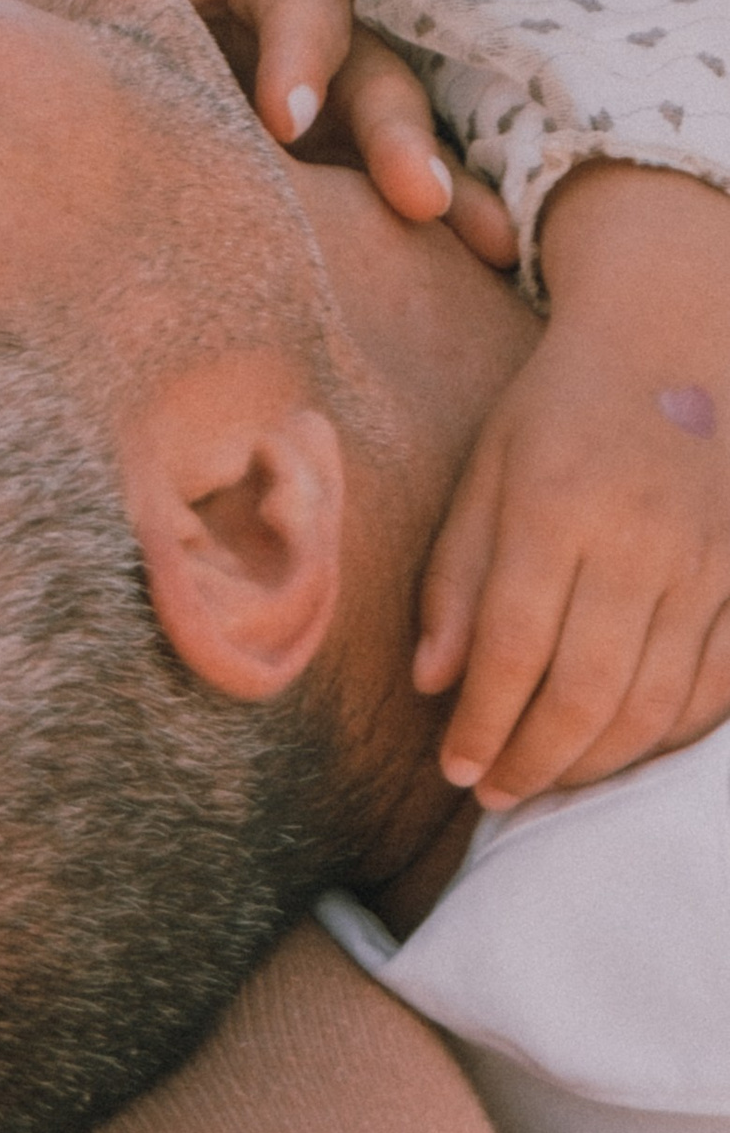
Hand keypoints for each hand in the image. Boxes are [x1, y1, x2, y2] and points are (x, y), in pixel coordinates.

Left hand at [92, 0, 517, 267]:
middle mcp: (318, 19)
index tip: (284, 119)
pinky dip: (433, 233)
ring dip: (446, 187)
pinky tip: (473, 281)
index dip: (298, 46)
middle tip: (418, 199)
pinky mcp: (339, 157)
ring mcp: (338, 93)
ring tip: (486, 247)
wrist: (91, 13)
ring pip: (400, 134)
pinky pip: (390, 191)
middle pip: (367, 66)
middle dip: (395, 132)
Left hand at [417, 162, 729, 805]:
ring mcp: (707, 565)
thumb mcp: (488, 466)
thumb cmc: (560, 406)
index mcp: (557, 505)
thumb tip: (431, 682)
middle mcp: (640, 542)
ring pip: (657, 705)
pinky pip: (718, 688)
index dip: (482, 722)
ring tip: (547, 781)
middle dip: (535, 760)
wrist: (677, 339)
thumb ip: (458, 574)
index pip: (515, 648)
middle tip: (496, 792)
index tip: (454, 767)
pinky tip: (626, 750)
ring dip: (598, 762)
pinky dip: (673, 734)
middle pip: (588, 692)